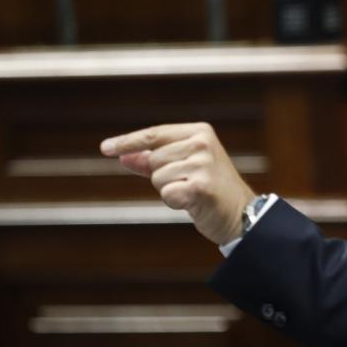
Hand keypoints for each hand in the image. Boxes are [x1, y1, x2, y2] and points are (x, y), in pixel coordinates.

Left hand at [100, 123, 255, 243]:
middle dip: (162, 176)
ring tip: (193, 192)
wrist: (241, 215)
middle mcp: (202, 144)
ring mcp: (203, 164)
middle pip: (153, 159)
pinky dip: (175, 202)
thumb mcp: (184, 167)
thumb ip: (153, 160)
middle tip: (188, 183)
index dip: (127, 142)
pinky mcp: (202, 186)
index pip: (154, 135)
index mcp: (199, 132)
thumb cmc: (211, 190)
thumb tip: (123, 156)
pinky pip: (167, 194)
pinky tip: (194, 203)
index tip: (105, 148)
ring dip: (169, 190)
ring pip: (158, 178)